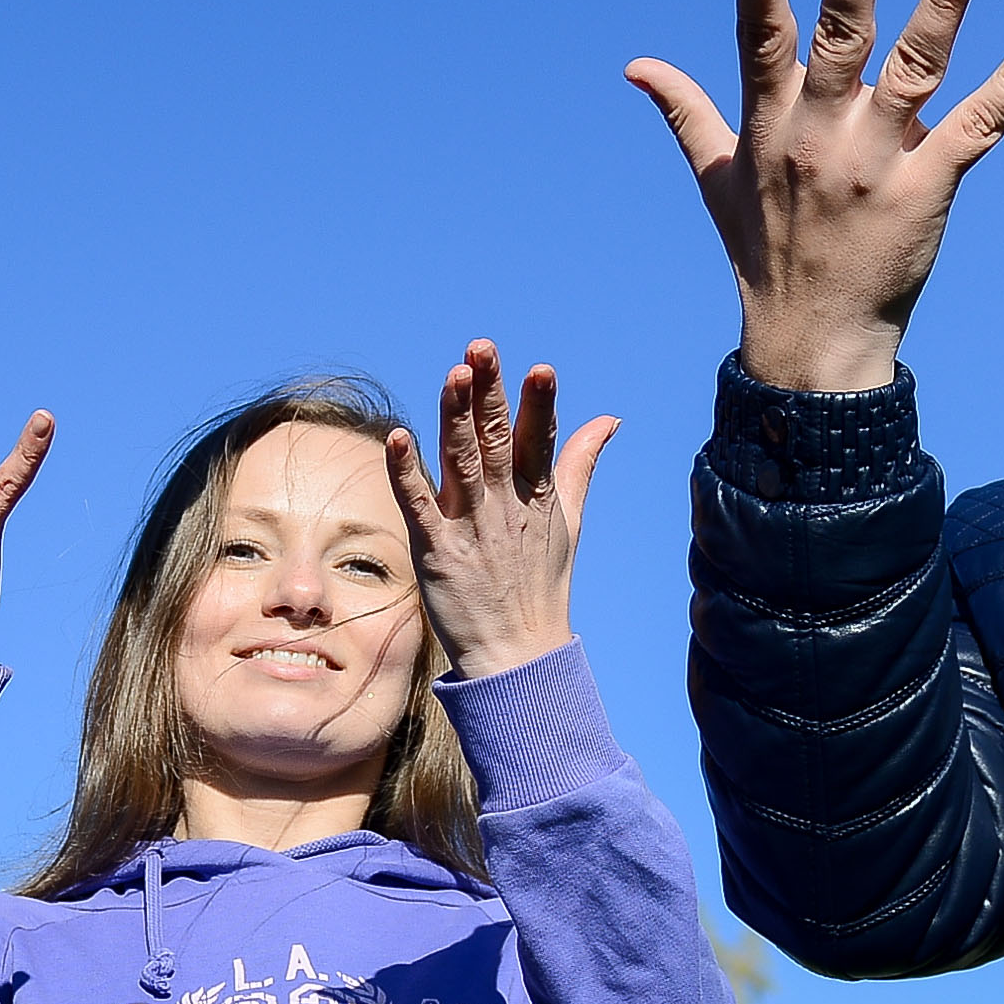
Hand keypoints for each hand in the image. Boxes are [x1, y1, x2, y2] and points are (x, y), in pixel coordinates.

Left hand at [385, 339, 612, 679]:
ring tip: (453, 375)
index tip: (540, 369)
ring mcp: (469, 527)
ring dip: (455, 418)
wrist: (517, 655)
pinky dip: (406, 472)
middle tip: (481, 348)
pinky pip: (419, 504)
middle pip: (495, 440)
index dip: (538, 404)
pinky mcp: (435, 550)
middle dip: (490, 393)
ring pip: (460, 462)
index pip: (538, 440)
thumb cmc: (540, 582)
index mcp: (536, 495)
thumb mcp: (567, 519)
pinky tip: (396, 438)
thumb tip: (607, 419)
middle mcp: (504, 506)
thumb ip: (579, 463)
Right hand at [624, 0, 1003, 392]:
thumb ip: (685, 113)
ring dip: (942, 9)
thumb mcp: (717, 181)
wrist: (813, 342)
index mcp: (769, 128)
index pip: (760, 41)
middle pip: (838, 41)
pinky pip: (977, 128)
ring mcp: (876, 164)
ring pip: (913, 72)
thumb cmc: (763, 254)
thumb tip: (637, 66)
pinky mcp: (928, 190)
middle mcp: (820, 138)